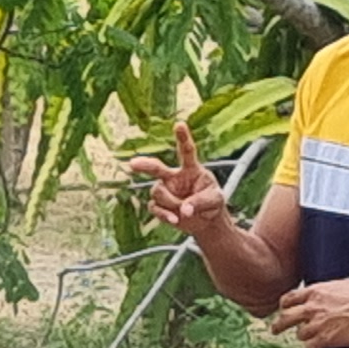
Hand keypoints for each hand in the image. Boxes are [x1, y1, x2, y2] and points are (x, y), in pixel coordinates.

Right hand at [124, 121, 237, 244]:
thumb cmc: (213, 204)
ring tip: (184, 213)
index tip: (179, 125)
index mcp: (191, 169)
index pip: (186, 151)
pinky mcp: (160, 205)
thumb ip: (201, 202)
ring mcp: (166, 191)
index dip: (182, 137)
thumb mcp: (216, 200)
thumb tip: (183, 210)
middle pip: (156, 167)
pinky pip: (155, 207)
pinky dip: (164, 214)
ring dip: (170, 203)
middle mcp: (175, 177)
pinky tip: (175, 220)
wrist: (207, 222)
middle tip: (133, 164)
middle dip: (144, 165)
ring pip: (157, 192)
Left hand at [273, 277, 348, 347]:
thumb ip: (327, 289)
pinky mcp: (325, 339)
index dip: (285, 305)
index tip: (283, 309)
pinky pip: (309, 346)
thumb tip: (324, 290)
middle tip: (275, 330)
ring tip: (312, 337)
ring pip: (299, 334)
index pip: (290, 298)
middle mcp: (312, 307)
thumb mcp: (342, 284)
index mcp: (316, 291)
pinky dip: (312, 346)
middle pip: (285, 318)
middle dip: (278, 325)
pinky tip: (318, 345)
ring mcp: (317, 324)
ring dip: (304, 336)